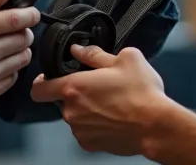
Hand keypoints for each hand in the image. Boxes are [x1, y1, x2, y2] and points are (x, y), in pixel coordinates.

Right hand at [0, 0, 39, 114]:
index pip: (16, 19)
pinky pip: (12, 78)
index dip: (30, 14)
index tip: (32, 13)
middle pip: (24, 39)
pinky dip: (9, 69)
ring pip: (22, 59)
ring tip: (4, 47)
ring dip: (18, 50)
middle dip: (23, 31)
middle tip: (14, 31)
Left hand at [30, 45, 168, 155]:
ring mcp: (80, 130)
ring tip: (112, 104)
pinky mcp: (91, 145)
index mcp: (73, 87)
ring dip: (87, 110)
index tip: (50, 80)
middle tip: (100, 87)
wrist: (156, 126)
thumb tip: (78, 50)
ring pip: (76, 116)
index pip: (38, 90)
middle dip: (77, 94)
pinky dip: (96, 125)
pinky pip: (86, 131)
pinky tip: (114, 118)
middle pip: (62, 101)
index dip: (41, 83)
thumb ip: (94, 54)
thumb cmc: (141, 93)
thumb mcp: (124, 59)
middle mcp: (71, 111)